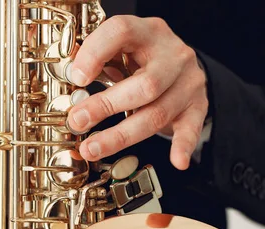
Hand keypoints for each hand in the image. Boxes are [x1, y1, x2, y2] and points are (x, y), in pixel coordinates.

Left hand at [67, 15, 208, 169]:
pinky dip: (183, 146)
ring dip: (121, 136)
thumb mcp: (120, 48)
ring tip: (93, 148)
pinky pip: (191, 128)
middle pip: (144, 84)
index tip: (76, 77)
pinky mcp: (197, 106)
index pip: (122, 32)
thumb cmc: (143, 58)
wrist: (181, 66)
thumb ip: (97, 58)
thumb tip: (68, 75)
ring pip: (157, 113)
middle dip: (106, 106)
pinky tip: (176, 161)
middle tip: (78, 122)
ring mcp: (188, 82)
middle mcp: (173, 55)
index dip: (95, 53)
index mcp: (148, 32)